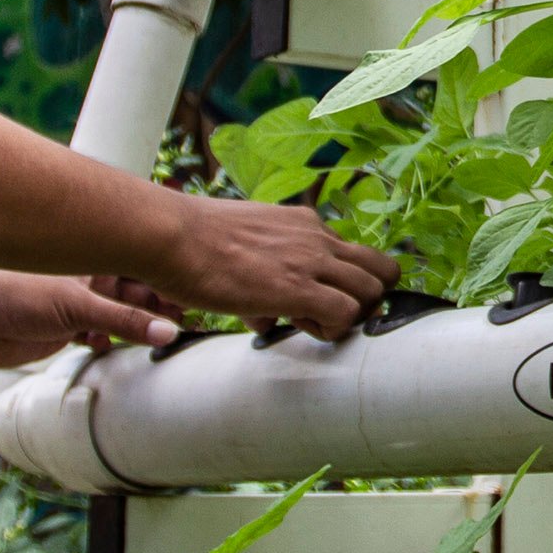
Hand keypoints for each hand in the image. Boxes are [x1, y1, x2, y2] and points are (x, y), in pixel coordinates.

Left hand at [0, 270, 184, 371]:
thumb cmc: (6, 289)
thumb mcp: (76, 306)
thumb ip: (125, 320)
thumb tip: (169, 331)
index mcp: (90, 254)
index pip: (142, 262)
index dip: (169, 279)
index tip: (199, 296)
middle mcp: (85, 274)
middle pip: (135, 289)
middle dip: (159, 305)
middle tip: (187, 320)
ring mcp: (73, 302)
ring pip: (118, 313)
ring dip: (137, 324)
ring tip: (163, 336)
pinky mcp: (60, 329)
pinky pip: (97, 333)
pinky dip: (110, 340)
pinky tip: (118, 347)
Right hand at [137, 195, 398, 339]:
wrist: (170, 236)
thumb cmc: (192, 244)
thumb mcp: (242, 248)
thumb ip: (264, 274)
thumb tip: (265, 319)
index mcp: (304, 224)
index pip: (354, 255)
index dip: (347, 283)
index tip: (321, 299)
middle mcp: (316, 237)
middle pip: (381, 270)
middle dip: (365, 300)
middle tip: (330, 316)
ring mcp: (310, 260)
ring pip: (373, 291)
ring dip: (352, 315)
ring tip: (313, 323)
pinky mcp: (297, 287)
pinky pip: (347, 313)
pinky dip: (334, 328)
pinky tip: (302, 327)